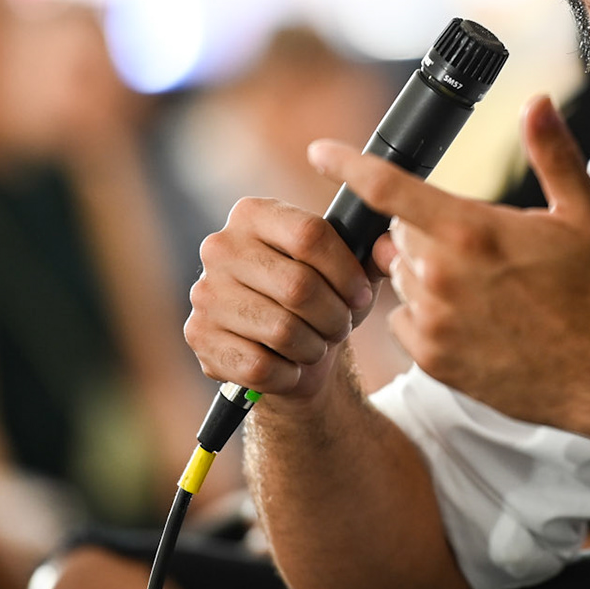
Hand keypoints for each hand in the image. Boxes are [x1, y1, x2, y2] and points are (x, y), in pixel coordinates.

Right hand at [185, 198, 379, 398]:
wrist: (286, 350)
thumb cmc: (321, 299)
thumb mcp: (348, 270)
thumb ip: (371, 254)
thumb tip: (390, 246)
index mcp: (253, 214)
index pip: (310, 235)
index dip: (346, 273)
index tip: (361, 296)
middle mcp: (220, 246)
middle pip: (299, 286)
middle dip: (334, 316)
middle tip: (341, 326)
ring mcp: (204, 292)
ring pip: (282, 330)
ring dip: (314, 347)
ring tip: (318, 344)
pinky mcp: (199, 336)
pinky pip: (260, 366)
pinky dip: (289, 374)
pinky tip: (291, 366)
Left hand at [308, 95, 589, 437]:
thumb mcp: (586, 213)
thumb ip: (552, 152)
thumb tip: (535, 100)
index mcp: (471, 232)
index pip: (387, 188)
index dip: (347, 164)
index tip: (319, 152)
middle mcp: (440, 278)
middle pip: (396, 233)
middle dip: (422, 226)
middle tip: (476, 240)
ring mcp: (434, 324)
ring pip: (398, 278)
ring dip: (423, 270)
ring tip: (482, 282)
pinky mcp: (435, 363)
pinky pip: (404, 323)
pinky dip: (425, 314)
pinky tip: (472, 317)